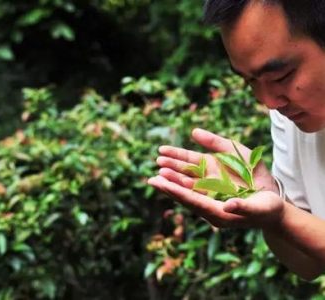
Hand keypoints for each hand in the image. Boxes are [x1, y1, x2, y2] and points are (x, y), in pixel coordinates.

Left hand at [148, 128, 284, 228]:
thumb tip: (227, 206)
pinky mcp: (213, 192)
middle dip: (169, 187)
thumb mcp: (259, 208)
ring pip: (188, 189)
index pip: (193, 201)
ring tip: (159, 170)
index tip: (163, 184)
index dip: (177, 192)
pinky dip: (183, 179)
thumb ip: (243, 208)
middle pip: (185, 195)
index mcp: (219, 213)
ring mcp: (210, 198)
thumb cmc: (267, 210)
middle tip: (152, 179)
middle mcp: (210, 206)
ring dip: (174, 180)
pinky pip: (194, 185)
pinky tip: (174, 172)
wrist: (271, 211)